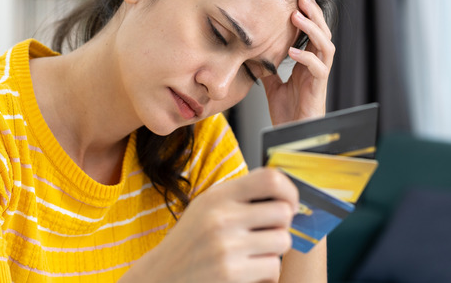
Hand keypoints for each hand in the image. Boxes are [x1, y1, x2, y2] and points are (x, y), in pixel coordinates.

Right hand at [121, 168, 298, 282]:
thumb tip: (285, 192)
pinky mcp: (230, 272)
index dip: (289, 191)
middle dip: (282, 225)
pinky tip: (249, 271)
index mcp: (217, 195)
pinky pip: (273, 267)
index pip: (270, 178)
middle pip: (283, 212)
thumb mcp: (207, 208)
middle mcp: (222, 217)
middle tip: (268, 233)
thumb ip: (240, 196)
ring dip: (274, 251)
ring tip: (255, 253)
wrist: (161, 276)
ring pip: (282, 241)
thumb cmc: (190, 242)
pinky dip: (266, 273)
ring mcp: (226, 245)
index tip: (289, 204)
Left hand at [262, 0, 333, 125]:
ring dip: (312, 30)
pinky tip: (293, 51)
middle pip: (323, 33)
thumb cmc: (288, 114)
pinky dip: (306, 58)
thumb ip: (269, 70)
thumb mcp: (274, 86)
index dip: (307, 15)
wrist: (292, 137)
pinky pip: (319, 69)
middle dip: (314, 14)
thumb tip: (254, 54)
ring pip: (326, 46)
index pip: (312, 33)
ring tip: (297, 17)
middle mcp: (317, 67)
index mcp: (308, 64)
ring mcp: (319, 78)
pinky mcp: (318, 90)